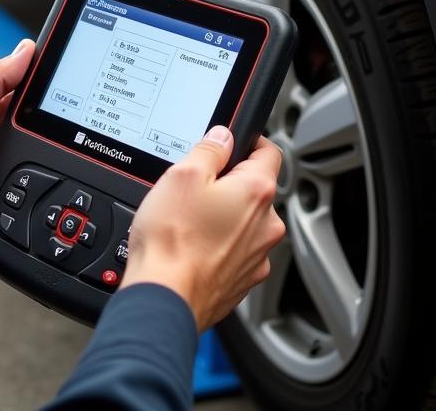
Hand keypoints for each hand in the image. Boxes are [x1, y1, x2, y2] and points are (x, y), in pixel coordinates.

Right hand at [121, 127, 284, 331]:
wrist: (166, 298)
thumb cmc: (172, 240)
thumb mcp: (182, 175)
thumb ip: (209, 149)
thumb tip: (223, 137)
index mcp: (257, 192)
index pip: (269, 151)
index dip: (248, 141)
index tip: (230, 143)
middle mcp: (266, 225)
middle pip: (254, 187)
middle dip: (228, 182)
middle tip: (195, 186)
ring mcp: (258, 256)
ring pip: (244, 220)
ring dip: (223, 215)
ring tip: (188, 220)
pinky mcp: (244, 279)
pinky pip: (235, 249)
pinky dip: (218, 243)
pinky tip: (192, 244)